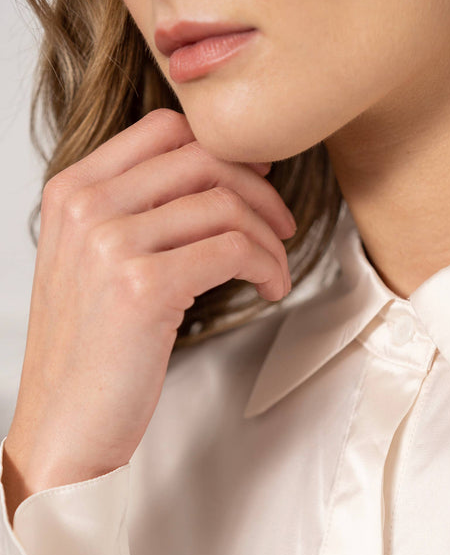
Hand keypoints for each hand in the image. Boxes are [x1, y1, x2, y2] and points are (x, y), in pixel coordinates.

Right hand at [3, 108, 294, 517]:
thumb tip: (208, 182)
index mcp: (71, 191)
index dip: (224, 148)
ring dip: (269, 238)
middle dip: (258, 189)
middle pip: (201, 156)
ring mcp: (111, 242)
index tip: (256, 179)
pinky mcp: (144, 286)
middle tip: (282, 226)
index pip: (164, 129)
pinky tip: (269, 288)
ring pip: (225, 204)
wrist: (63, 425)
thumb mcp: (92, 265)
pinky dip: (266, 266)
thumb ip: (132, 214)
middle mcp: (86, 205)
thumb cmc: (87, 355)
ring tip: (275, 272)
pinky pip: (233, 249)